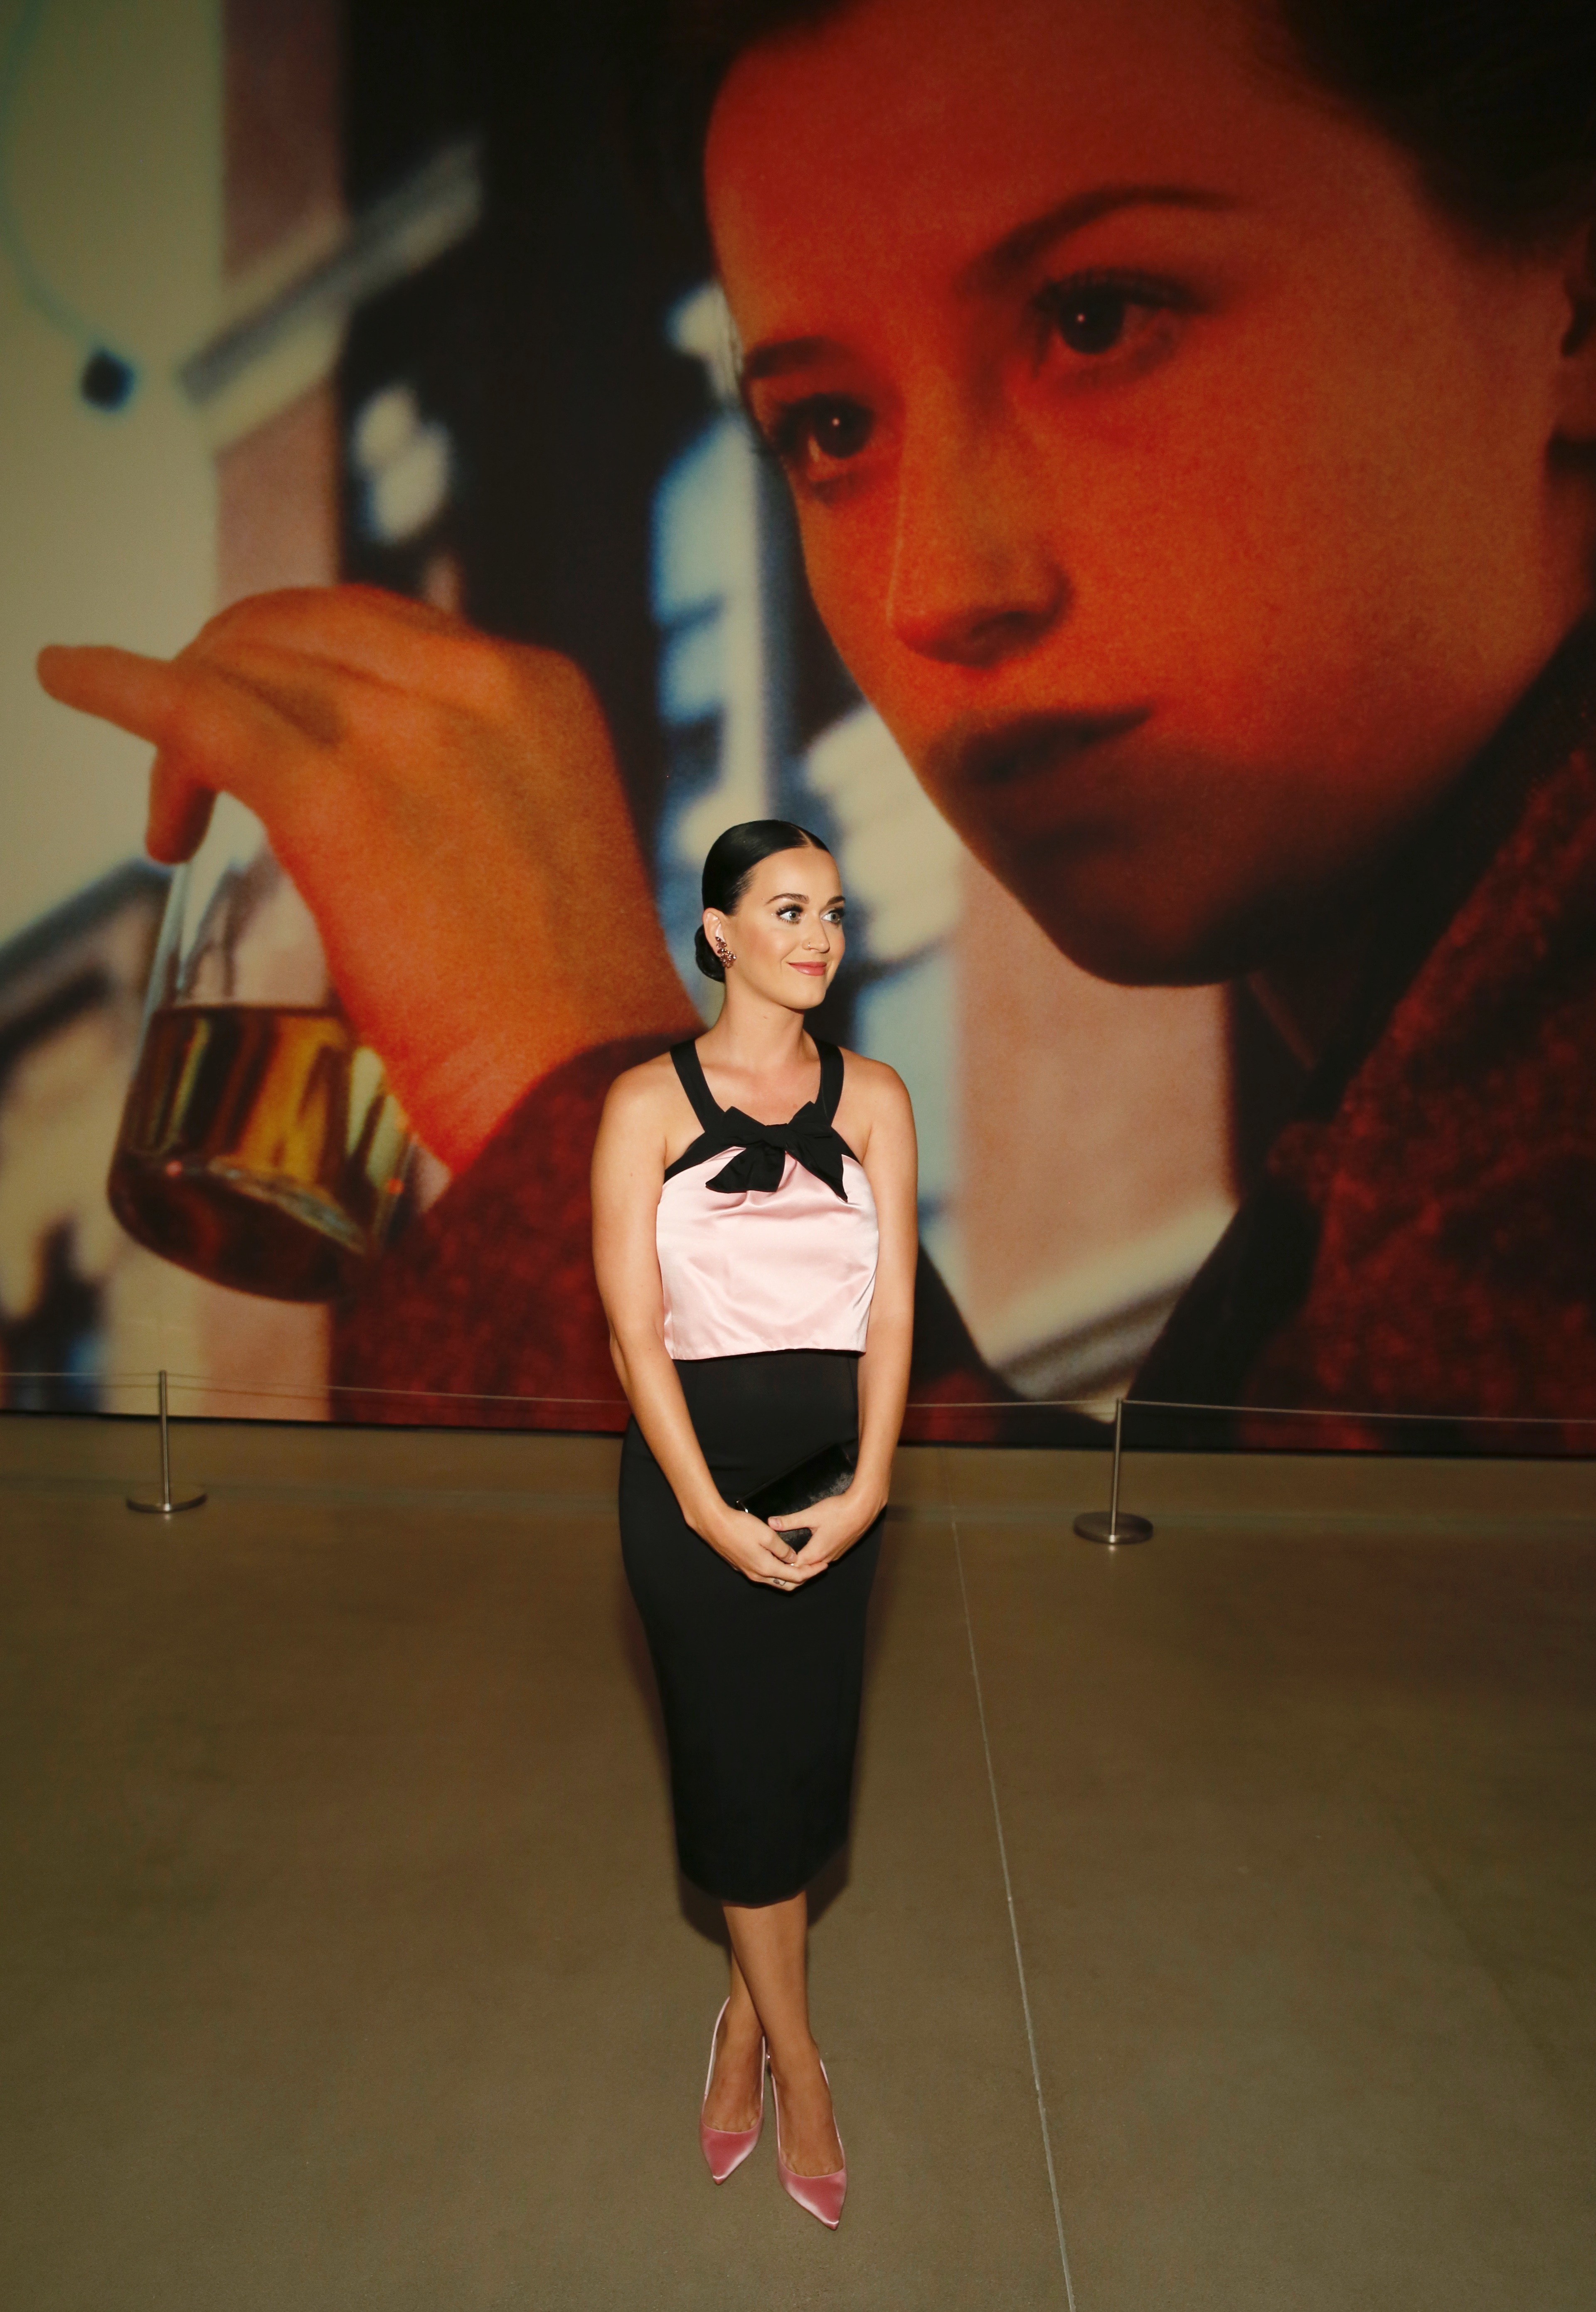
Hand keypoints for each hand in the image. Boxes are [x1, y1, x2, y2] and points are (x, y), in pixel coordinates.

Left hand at [36, 586, 696, 1170]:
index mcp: (537, 689)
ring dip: (176, 721)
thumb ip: (475, 799)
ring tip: (169, 816)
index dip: (295, 665)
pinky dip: (115, 684)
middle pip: (298, 629)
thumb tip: (390, 815)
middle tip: (199, 778)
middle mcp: (476, 683)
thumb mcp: (539, 853)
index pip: (376, 629)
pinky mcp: (337, 799)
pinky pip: (194, 710)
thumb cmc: (564, 1016)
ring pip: (240, 669)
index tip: (266, 729)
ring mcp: (405, 734)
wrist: (585, 1091)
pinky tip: (68, 675)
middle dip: (228, 678)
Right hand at [706, 1507, 831, 1589]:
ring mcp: (748, 1572)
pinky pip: (765, 1575)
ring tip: (803, 1565)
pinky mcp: (741, 1566)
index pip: (796, 1576)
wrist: (713, 1525)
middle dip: (804, 1578)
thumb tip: (794, 1558)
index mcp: (766, 1568)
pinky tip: (782, 1561)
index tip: (824, 1565)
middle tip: (816, 1567)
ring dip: (790, 1576)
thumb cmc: (740, 1527)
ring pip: (775, 1581)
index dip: (812, 1571)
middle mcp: (757, 1575)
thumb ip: (783, 1549)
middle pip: (786, 1584)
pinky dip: (778, 1572)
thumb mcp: (766, 1535)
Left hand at [769, 1485, 883, 1573]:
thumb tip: (770, 1523)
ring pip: (816, 1565)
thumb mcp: (811, 1515)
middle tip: (777, 1561)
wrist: (863, 1508)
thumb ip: (790, 1521)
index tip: (772, 1559)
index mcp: (816, 1553)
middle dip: (792, 1568)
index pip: (795, 1568)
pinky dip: (814, 1559)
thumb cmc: (838, 1511)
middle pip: (806, 1570)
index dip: (783, 1565)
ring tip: (789, 1558)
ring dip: (804, 1564)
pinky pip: (824, 1559)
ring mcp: (835, 1555)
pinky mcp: (841, 1550)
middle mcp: (826, 1559)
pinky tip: (809, 1550)